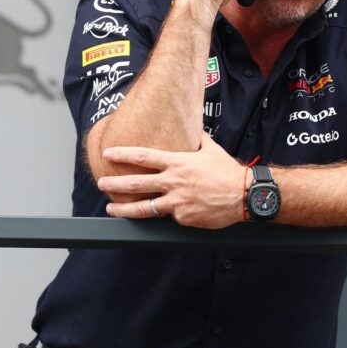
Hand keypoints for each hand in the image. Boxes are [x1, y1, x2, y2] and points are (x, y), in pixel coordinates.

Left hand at [98, 134, 246, 228]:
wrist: (245, 195)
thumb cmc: (227, 171)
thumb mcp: (210, 149)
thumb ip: (196, 139)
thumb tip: (191, 129)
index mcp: (177, 163)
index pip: (143, 157)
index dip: (123, 154)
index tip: (107, 154)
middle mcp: (173, 182)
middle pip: (137, 183)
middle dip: (115, 183)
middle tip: (101, 183)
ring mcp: (177, 202)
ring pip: (145, 208)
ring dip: (124, 208)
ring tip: (111, 208)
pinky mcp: (184, 218)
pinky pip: (170, 217)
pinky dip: (169, 214)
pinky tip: (172, 211)